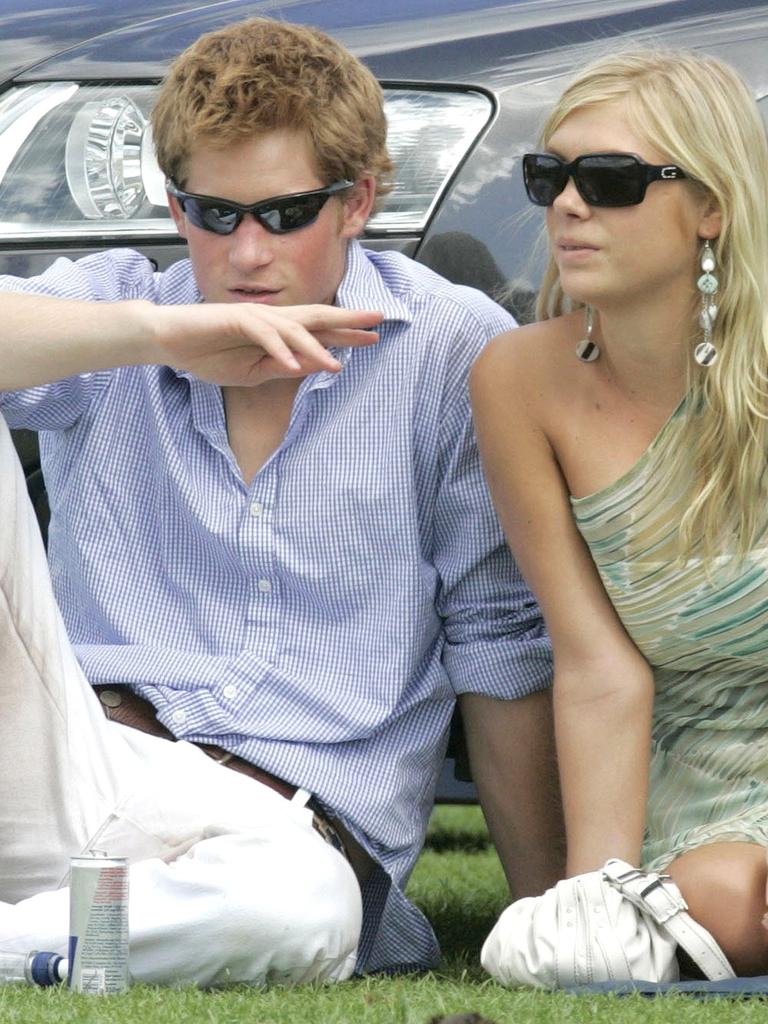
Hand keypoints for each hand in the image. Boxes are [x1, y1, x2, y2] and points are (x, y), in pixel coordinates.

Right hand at [150, 302, 381, 385]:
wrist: (171, 342)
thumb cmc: (210, 355)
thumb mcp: (254, 373)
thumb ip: (283, 368)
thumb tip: (316, 366)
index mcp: (278, 331)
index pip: (319, 330)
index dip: (347, 333)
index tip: (373, 338)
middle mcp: (272, 318)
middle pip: (316, 317)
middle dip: (347, 320)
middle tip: (377, 322)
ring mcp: (255, 316)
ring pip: (293, 329)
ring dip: (315, 347)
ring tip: (336, 365)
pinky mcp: (236, 319)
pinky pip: (263, 336)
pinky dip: (278, 350)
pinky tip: (292, 364)